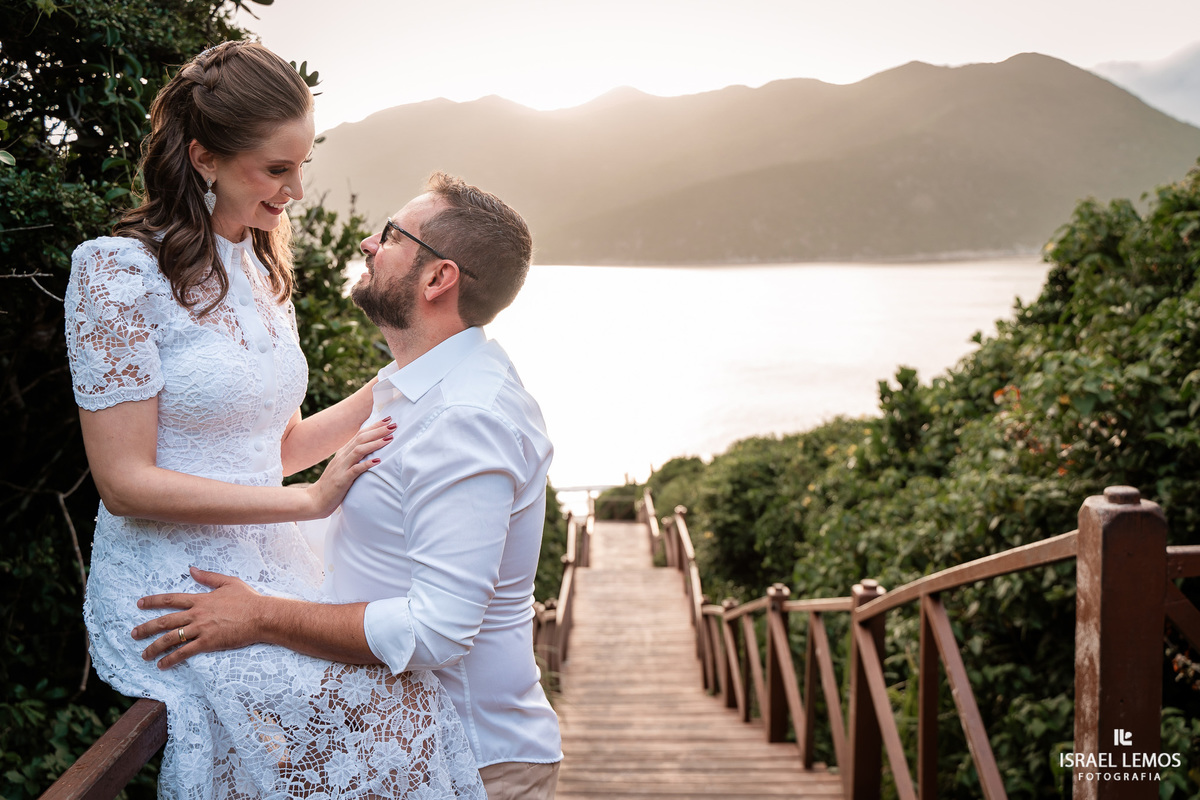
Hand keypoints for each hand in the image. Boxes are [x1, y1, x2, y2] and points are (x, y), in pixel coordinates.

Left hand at [132, 566, 269, 668]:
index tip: (139, 604)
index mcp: (201, 599)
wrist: (262, 616)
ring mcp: (201, 628)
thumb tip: (192, 569)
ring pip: (171, 638)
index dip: (153, 601)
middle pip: (165, 621)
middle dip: (146, 628)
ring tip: (144, 655)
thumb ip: (208, 577)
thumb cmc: (249, 599)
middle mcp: (197, 614)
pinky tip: (162, 665)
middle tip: (133, 634)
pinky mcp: (208, 642)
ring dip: (154, 647)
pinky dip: (171, 659)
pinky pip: (185, 652)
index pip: (171, 599)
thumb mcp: (229, 582)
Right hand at [306, 418, 394, 517]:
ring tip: (389, 438)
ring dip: (375, 443)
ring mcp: (342, 467)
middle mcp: (342, 456)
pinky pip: (355, 470)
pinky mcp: (342, 480)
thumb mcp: (344, 466)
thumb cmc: (333, 484)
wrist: (316, 500)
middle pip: (361, 438)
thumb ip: (354, 457)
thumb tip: (369, 449)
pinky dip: (366, 464)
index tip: (388, 419)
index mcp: (343, 452)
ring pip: (359, 450)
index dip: (374, 426)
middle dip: (378, 430)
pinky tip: (378, 461)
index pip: (360, 434)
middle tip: (394, 424)